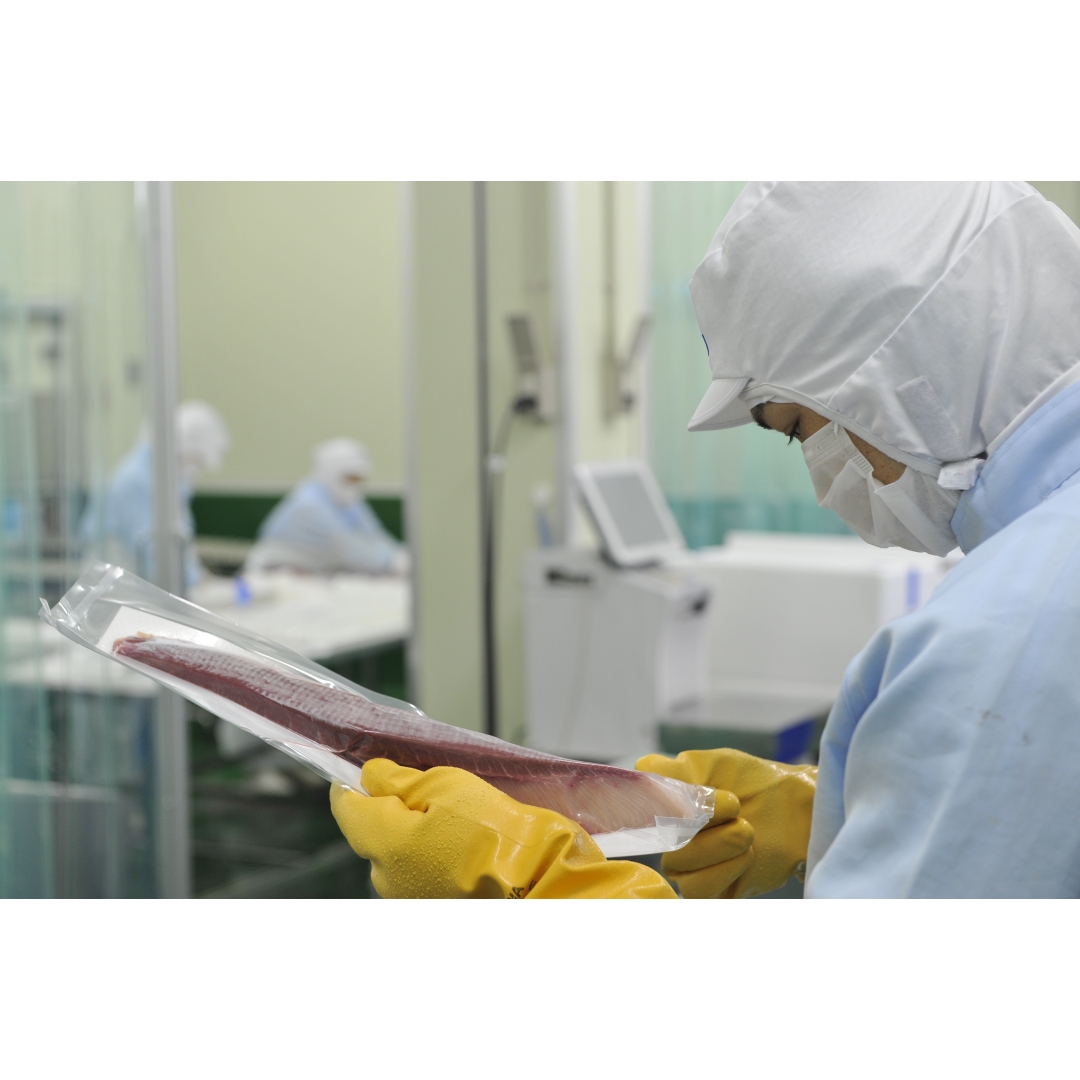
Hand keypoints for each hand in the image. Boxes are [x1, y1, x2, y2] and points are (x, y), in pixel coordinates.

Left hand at [331, 759, 676, 898]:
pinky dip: (439, 852)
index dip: (356, 778)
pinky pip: (424, 871)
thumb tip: (372, 775)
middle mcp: (386, 878)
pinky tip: (469, 839)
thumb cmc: (496, 829)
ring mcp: (410, 898)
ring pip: (401, 851)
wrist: (541, 882)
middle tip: (437, 783)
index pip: (345, 803)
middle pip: (375, 828)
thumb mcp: (446, 783)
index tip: (377, 763)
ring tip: (463, 813)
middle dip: (398, 805)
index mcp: (382, 842)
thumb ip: (400, 778)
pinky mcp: (434, 906)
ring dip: (421, 830)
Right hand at [636, 749, 816, 897]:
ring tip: (747, 831)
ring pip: (677, 866)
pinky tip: (746, 856)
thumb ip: (670, 771)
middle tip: (735, 805)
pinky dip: (725, 870)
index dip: (655, 805)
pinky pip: (698, 889)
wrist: (798, 807)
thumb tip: (641, 774)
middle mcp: (668, 835)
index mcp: (661, 802)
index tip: (691, 795)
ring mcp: (689, 865)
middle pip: (659, 839)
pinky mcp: (713, 890)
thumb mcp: (711, 763)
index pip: (630, 809)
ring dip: (717, 846)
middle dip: (701, 821)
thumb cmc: (754, 780)